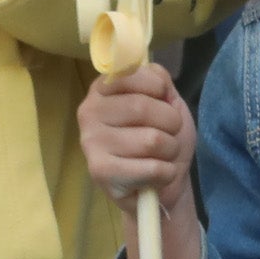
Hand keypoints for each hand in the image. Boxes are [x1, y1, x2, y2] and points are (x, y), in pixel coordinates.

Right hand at [81, 62, 207, 258]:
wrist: (162, 184)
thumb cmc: (162, 136)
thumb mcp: (166, 101)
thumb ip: (159, 80)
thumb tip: (154, 74)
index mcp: (102, 89)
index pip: (130, 74)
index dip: (157, 87)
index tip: (164, 99)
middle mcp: (89, 112)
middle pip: (142, 107)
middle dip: (170, 122)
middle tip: (171, 133)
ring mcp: (91, 142)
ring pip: (150, 140)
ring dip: (170, 150)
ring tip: (164, 155)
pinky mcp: (100, 172)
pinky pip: (149, 167)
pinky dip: (166, 172)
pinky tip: (159, 174)